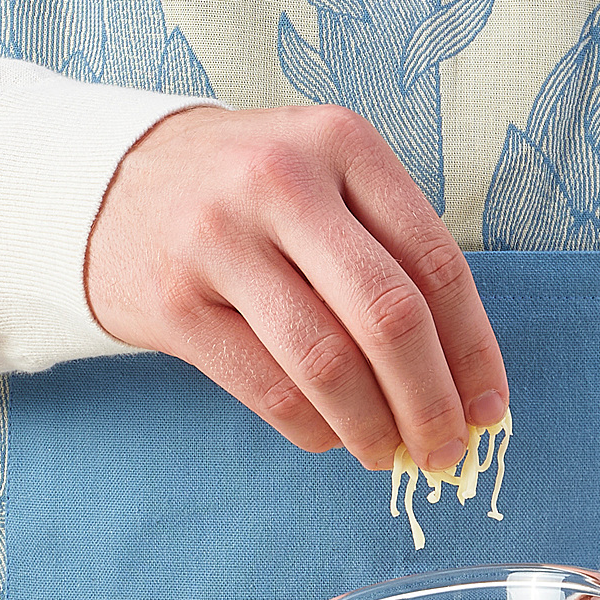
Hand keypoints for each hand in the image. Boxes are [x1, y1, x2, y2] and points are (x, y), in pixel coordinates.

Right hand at [85, 103, 506, 472]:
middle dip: (431, 400)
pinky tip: (334, 438)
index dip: (472, 349)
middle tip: (447, 451)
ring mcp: (218, 240)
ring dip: (374, 428)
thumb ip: (394, 256)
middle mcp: (281, 181)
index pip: (435, 263)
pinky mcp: (172, 302)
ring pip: (327, 363)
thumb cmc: (253, 195)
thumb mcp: (328, 181)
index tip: (490, 407)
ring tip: (391, 456)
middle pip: (388, 316)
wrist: (109, 183)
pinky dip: (315, 430)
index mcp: (341, 143)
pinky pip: (268, 390)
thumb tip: (466, 382)